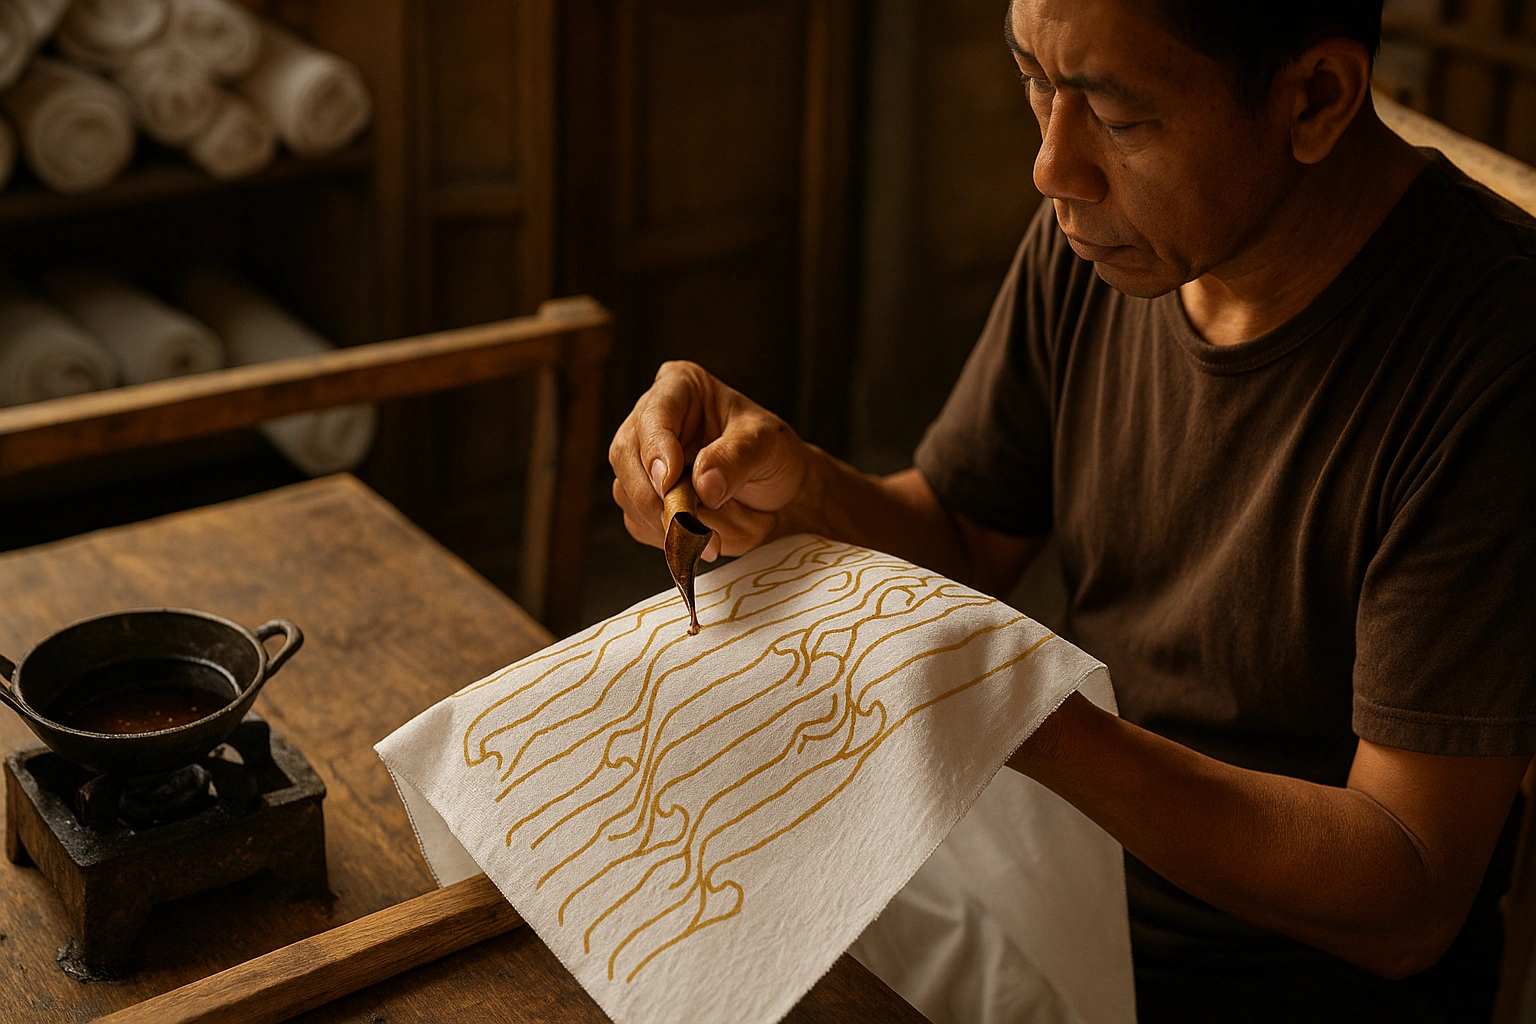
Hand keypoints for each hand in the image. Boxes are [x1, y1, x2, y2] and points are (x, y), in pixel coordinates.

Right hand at [609, 361, 809, 559]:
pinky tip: (707, 536)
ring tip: (723, 531)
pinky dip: (675, 538)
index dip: (656, 451)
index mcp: (679, 387)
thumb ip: (737, 460)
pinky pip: (642, 525)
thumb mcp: (768, 445)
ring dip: (676, 523)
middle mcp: (651, 421)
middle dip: (660, 499)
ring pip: (631, 497)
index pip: (653, 417)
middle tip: (695, 529)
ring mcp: (641, 462)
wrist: (776, 487)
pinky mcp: (641, 499)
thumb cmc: (772, 452)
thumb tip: (703, 485)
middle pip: (626, 458)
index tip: (669, 483)